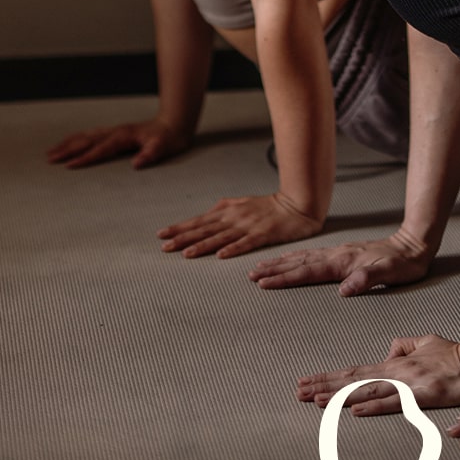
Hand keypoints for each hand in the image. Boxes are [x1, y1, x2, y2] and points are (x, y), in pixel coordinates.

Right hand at [46, 118, 191, 169]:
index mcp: (124, 136)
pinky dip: (76, 139)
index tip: (69, 166)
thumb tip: (136, 164)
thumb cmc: (168, 138)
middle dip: (67, 150)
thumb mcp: (163, 148)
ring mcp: (113, 131)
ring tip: (51, 152)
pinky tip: (69, 143)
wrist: (174, 123)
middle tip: (50, 159)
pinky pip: (90, 135)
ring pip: (85, 136)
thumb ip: (150, 155)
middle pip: (86, 140)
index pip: (100, 149)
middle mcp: (115, 132)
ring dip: (68, 144)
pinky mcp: (113, 132)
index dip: (85, 158)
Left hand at [158, 191, 323, 259]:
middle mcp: (234, 217)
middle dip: (183, 238)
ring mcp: (248, 225)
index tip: (162, 234)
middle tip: (164, 246)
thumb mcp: (241, 203)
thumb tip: (204, 217)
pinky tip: (221, 255)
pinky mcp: (263, 234)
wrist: (296, 203)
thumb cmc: (268, 206)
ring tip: (186, 254)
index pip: (199, 221)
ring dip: (203, 246)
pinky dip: (233, 249)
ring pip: (221, 237)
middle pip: (205, 229)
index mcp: (228, 210)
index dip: (180, 228)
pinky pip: (246, 243)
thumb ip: (223, 211)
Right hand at [247, 230, 431, 293]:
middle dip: (273, 268)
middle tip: (251, 274)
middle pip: (298, 262)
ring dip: (280, 262)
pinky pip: (311, 255)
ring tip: (261, 266)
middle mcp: (336, 255)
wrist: (413, 244)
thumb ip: (367, 279)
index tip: (264, 282)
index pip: (307, 271)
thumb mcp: (389, 273)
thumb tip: (345, 290)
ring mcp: (338, 252)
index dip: (284, 278)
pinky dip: (295, 258)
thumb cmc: (403, 263)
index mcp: (343, 262)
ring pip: (302, 257)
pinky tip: (289, 259)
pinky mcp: (341, 253)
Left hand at [298, 333, 459, 413]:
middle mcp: (396, 373)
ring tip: (315, 401)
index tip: (306, 383)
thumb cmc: (454, 355)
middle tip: (297, 393)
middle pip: (353, 381)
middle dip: (324, 387)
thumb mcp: (424, 343)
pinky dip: (374, 405)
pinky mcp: (423, 395)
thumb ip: (403, 347)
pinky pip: (395, 402)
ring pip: (367, 391)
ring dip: (339, 397)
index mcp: (394, 363)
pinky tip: (355, 409)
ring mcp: (408, 385)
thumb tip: (387, 354)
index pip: (354, 372)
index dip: (329, 378)